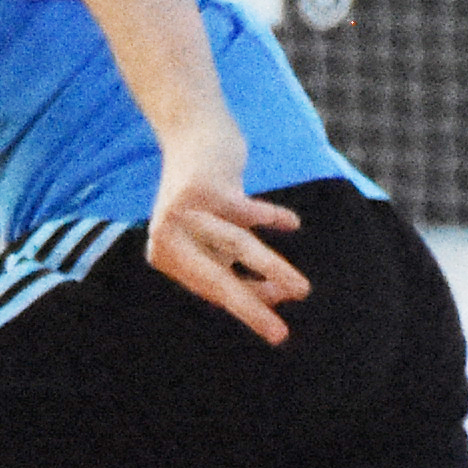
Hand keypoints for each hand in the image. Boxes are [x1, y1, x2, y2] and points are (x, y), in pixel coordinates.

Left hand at [142, 119, 304, 341]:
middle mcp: (167, 236)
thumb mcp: (218, 231)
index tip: (276, 325)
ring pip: (238, 246)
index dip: (248, 303)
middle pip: (217, 280)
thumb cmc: (210, 193)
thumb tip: (281, 294)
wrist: (192, 130)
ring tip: (302, 290)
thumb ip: (239, 264)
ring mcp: (183, 211)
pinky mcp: (204, 186)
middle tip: (280, 337)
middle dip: (252, 310)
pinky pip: (247, 209)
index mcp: (165, 255)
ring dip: (273, 269)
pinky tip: (292, 223)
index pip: (213, 289)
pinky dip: (272, 216)